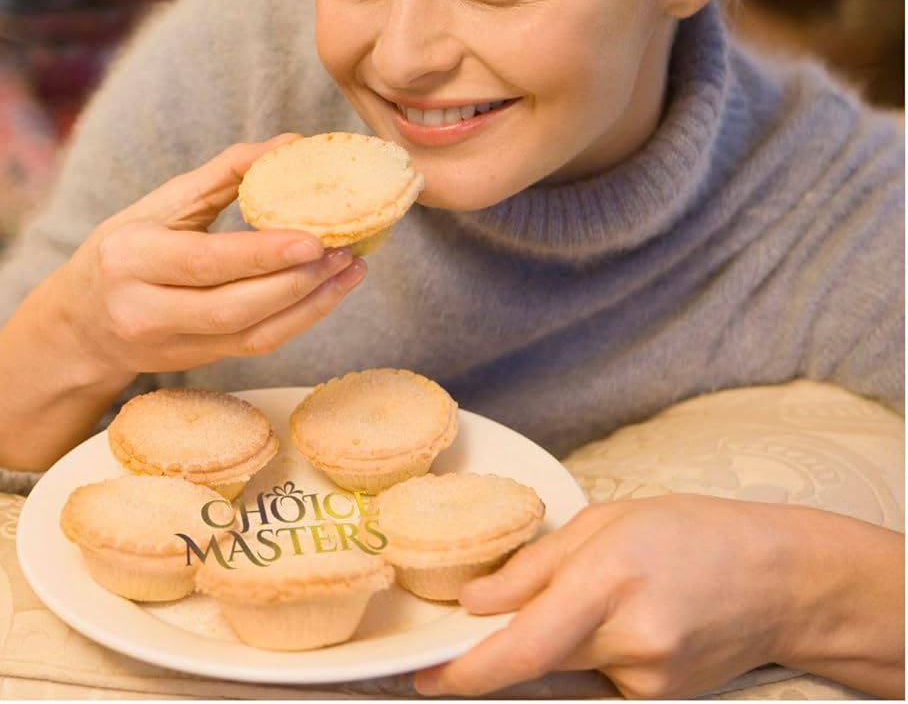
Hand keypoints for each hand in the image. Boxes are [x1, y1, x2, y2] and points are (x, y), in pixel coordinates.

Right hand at [49, 134, 367, 381]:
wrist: (82, 325)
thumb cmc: (124, 249)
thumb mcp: (158, 204)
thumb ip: (224, 173)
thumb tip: (291, 144)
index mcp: (130, 259)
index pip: (204, 262)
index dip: (262, 255)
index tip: (315, 238)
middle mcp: (144, 310)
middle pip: (233, 307)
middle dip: (297, 283)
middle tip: (345, 250)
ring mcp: (171, 346)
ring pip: (252, 336)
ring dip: (310, 305)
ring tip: (350, 269)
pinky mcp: (197, 363)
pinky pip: (256, 347)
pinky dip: (299, 320)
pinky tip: (328, 293)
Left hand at [413, 495, 794, 698]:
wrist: (783, 582)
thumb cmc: (691, 535)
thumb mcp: (605, 523)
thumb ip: (533, 568)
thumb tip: (474, 604)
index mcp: (610, 581)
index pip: (524, 647)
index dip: (466, 671)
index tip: (424, 676)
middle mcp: (632, 640)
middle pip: (536, 662)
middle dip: (498, 648)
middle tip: (478, 625)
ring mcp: (650, 679)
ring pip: (564, 672)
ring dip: (552, 647)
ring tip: (598, 600)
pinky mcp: (660, 700)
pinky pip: (596, 681)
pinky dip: (587, 657)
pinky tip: (622, 622)